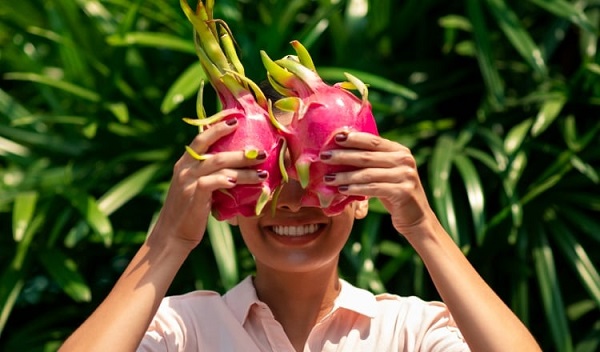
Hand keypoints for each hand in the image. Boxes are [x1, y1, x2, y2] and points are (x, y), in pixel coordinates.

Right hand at [150, 118, 266, 247]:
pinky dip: (225, 180)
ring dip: (244, 169)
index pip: (201, 138)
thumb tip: (237, 172)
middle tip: (262, 153)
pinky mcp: (193, 196)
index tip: (236, 121)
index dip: (218, 128)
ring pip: (219, 166)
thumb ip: (210, 177)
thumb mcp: (196, 190)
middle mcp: (184, 169)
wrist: (171, 236)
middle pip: (215, 151)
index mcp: (185, 164)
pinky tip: (238, 182)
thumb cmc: (189, 214)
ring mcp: (187, 182)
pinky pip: (211, 182)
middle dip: (241, 151)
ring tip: (262, 173)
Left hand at [320, 131, 433, 235]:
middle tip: (323, 156)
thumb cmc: (393, 193)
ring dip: (345, 176)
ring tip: (327, 178)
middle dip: (342, 156)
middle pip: (367, 156)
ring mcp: (406, 175)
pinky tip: (341, 190)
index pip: (373, 141)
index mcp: (399, 151)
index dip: (353, 138)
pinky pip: (373, 188)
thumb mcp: (385, 173)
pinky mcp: (404, 191)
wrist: (415, 217)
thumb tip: (339, 150)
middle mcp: (404, 160)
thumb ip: (371, 161)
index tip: (334, 137)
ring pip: (367, 174)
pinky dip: (355, 189)